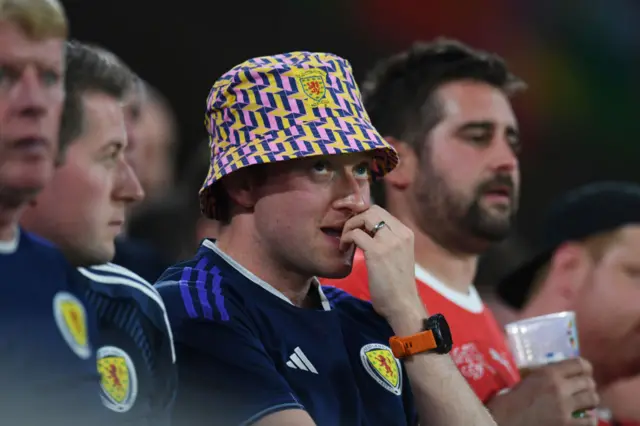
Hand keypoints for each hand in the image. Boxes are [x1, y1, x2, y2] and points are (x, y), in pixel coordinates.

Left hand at [340, 205, 425, 329]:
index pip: (381, 211)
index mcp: (406, 233)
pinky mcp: (377, 251)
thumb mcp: (397, 256)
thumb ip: (387, 242)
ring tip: (345, 241)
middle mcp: (400, 233)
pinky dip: (346, 238)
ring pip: (363, 217)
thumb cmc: (397, 286)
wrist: (403, 305)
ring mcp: (390, 241)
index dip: (363, 216)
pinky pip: (355, 234)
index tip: (354, 227)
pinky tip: (344, 249)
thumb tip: (367, 232)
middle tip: (347, 232)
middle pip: (372, 210)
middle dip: (355, 217)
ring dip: (349, 226)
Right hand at [487, 358, 598, 425]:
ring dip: (589, 402)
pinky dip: (588, 420)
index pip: (580, 364)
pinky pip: (590, 421)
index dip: (585, 369)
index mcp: (548, 373)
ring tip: (583, 405)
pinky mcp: (567, 425)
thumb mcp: (525, 379)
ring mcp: (565, 408)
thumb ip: (544, 375)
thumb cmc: (507, 400)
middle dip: (587, 386)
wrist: (500, 421)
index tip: (583, 373)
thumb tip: (558, 372)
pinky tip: (581, 420)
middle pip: (589, 382)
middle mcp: (560, 387)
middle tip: (582, 391)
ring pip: (593, 399)